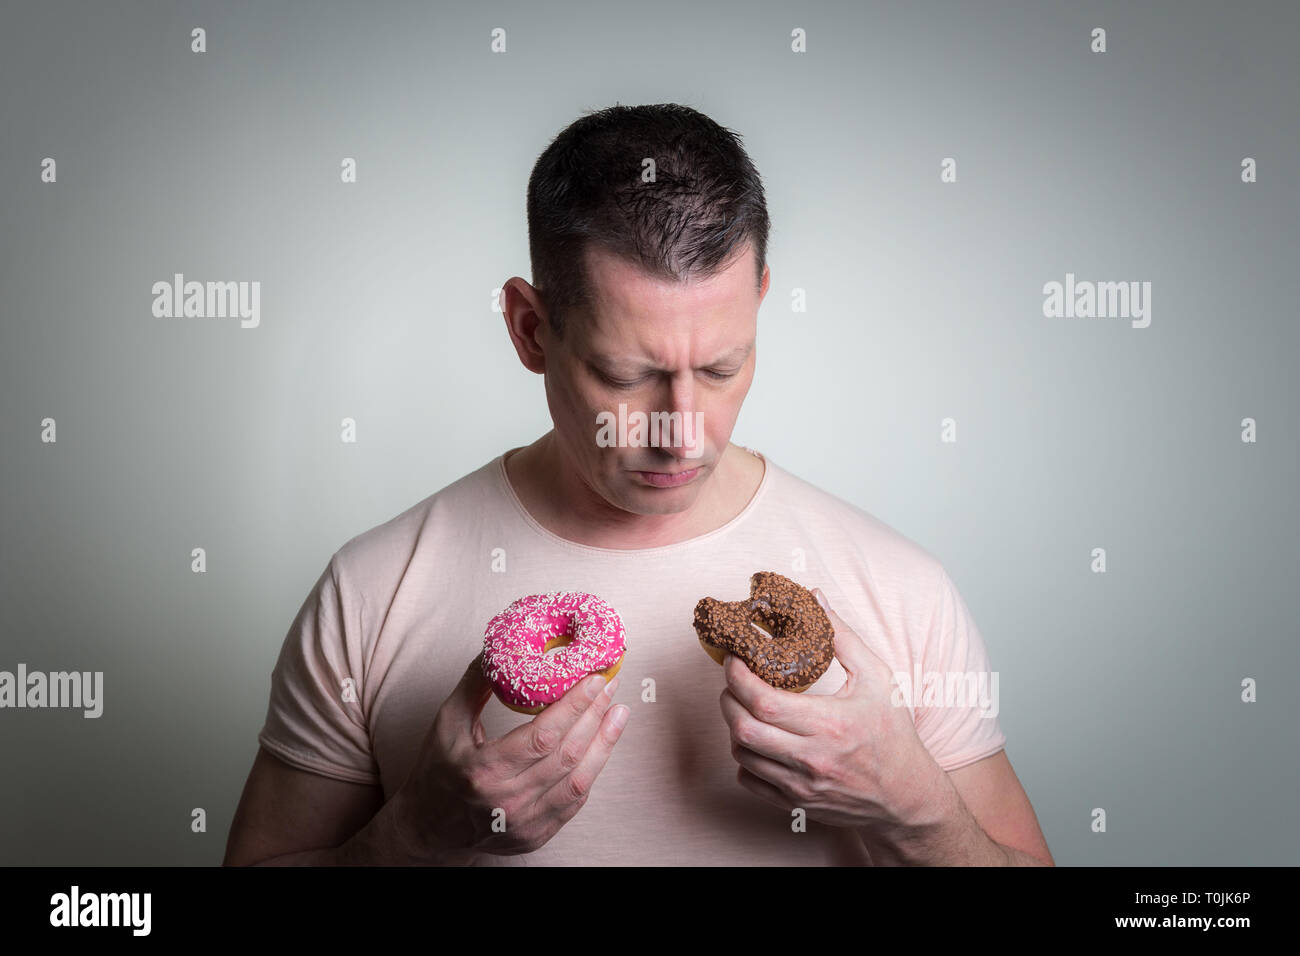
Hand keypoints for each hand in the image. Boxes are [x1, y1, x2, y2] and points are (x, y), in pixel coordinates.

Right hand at [394, 652, 628, 860]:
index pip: (542, 736)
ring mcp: (524, 823)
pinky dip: (591, 770)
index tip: (595, 679)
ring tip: (619, 713)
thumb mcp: (447, 722)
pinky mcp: (536, 836)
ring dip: (604, 743)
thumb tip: (502, 647)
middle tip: (611, 686)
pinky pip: (574, 801)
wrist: (429, 827)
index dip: (574, 706)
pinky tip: (601, 745)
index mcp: (483, 771)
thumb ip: (475, 684)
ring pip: (579, 780)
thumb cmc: (438, 770)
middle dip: (595, 715)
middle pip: (567, 755)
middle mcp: (507, 802)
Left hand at [720, 588, 945, 831]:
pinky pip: (749, 780)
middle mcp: (812, 758)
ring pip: (742, 754)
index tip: (734, 659)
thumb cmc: (893, 733)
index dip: (737, 677)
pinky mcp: (795, 804)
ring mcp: (801, 785)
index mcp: (830, 724)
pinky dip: (744, 757)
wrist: (907, 796)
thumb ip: (842, 637)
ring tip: (745, 705)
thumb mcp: (877, 678)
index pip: (763, 700)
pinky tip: (758, 738)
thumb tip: (814, 598)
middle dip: (727, 698)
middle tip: (733, 680)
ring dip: (734, 725)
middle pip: (743, 728)